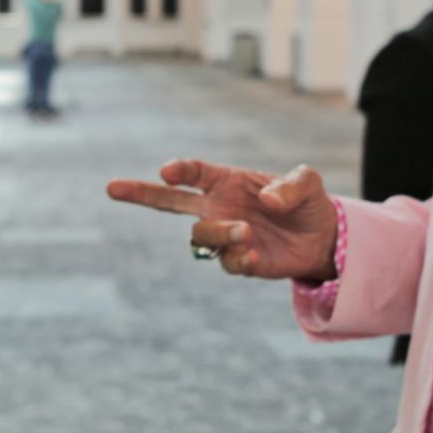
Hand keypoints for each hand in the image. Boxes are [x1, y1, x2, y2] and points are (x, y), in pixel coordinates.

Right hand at [105, 159, 338, 280]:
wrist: (320, 239)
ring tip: (246, 233)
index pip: (195, 172)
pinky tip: (253, 255)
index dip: (180, 170)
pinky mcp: (238, 260)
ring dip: (219, 233)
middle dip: (139, 193)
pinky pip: (225, 262)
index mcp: (227, 181)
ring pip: (200, 236)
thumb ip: (292, 185)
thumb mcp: (308, 183)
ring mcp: (224, 234)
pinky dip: (236, 259)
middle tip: (112, 188)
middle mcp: (218, 207)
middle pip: (169, 201)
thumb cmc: (306, 202)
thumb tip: (269, 201)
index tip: (167, 172)